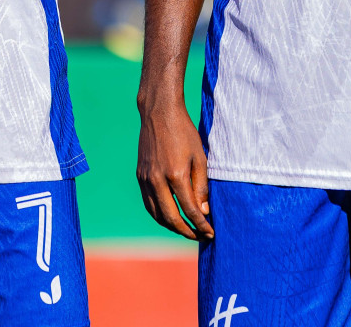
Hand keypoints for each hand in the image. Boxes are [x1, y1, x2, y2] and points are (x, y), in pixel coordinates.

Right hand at [136, 88, 213, 240]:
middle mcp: (158, 180)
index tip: (210, 232)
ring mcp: (146, 179)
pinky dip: (159, 216)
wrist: (159, 113)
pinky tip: (169, 218)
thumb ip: (201, 186)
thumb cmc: (184, 132)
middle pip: (171, 218)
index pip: (190, 210)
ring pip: (157, 214)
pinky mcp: (140, 176)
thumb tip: (203, 212)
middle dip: (186, 231)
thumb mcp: (200, 157)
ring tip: (186, 230)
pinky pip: (148, 204)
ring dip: (171, 227)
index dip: (201, 225)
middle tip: (199, 236)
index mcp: (176, 175)